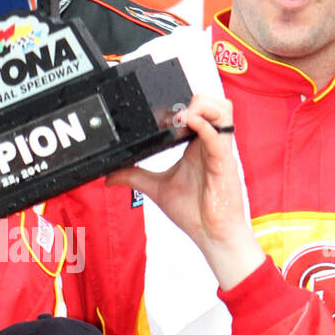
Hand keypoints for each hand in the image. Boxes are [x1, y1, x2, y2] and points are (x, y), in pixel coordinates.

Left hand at [106, 94, 263, 289]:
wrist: (212, 235)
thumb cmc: (194, 212)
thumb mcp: (157, 188)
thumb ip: (134, 177)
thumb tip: (110, 176)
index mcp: (198, 145)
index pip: (199, 110)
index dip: (181, 104)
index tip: (160, 113)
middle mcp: (210, 143)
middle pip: (214, 102)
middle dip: (194, 98)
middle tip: (172, 114)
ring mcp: (219, 150)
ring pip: (223, 109)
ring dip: (201, 106)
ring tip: (181, 116)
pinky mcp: (225, 162)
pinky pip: (219, 134)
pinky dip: (203, 124)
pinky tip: (187, 124)